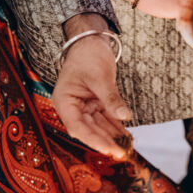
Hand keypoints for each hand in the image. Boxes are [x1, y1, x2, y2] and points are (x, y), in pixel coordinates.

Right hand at [52, 32, 134, 160]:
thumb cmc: (88, 54)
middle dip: (106, 141)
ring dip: (112, 135)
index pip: (78, 127)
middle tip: (123, 153)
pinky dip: (115, 125)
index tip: (110, 149)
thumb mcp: (100, 77)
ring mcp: (84, 105)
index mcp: (64, 101)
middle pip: (89, 129)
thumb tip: (124, 117)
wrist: (90, 39)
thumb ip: (111, 98)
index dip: (94, 140)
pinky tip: (126, 135)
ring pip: (99, 125)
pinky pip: (105, 117)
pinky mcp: (94, 102)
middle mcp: (72, 106)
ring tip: (128, 147)